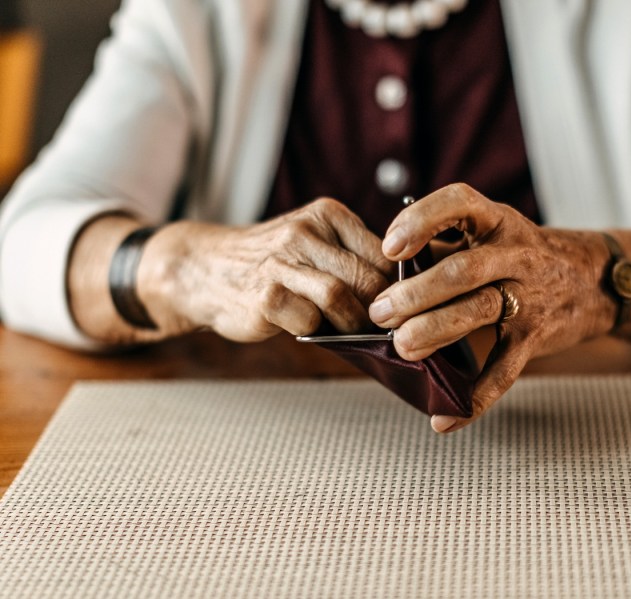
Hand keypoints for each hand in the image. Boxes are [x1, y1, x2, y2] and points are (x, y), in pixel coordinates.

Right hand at [141, 198, 393, 340]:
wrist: (206, 268)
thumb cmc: (273, 263)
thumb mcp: (312, 242)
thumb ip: (351, 259)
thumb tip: (402, 296)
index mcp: (327, 215)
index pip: (383, 251)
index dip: (398, 286)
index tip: (402, 306)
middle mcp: (305, 232)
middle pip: (366, 275)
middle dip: (381, 309)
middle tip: (384, 327)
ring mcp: (282, 262)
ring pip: (339, 296)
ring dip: (352, 322)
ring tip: (352, 330)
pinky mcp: (265, 294)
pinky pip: (306, 319)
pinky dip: (314, 330)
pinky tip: (309, 328)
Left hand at [369, 184, 612, 432]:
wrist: (595, 279)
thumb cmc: (523, 254)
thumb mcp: (491, 235)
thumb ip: (443, 247)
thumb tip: (382, 271)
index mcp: (496, 222)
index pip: (460, 203)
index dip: (422, 221)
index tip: (390, 248)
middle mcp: (516, 254)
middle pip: (462, 270)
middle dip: (415, 293)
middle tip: (380, 313)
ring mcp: (529, 297)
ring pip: (479, 312)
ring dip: (434, 330)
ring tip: (401, 348)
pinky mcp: (535, 337)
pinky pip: (504, 371)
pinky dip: (475, 400)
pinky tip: (443, 419)